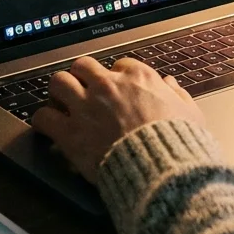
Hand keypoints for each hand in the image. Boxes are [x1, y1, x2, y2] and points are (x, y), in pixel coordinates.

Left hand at [31, 57, 205, 182]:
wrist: (161, 168)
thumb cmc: (178, 142)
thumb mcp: (190, 113)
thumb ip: (178, 95)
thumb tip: (169, 85)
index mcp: (139, 78)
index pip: (120, 65)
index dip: (117, 78)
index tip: (117, 91)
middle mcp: (108, 85)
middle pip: (83, 66)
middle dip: (82, 78)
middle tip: (83, 93)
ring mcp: (86, 106)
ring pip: (58, 82)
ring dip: (59, 93)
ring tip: (62, 105)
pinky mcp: (70, 132)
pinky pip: (43, 117)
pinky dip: (43, 122)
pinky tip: (48, 128)